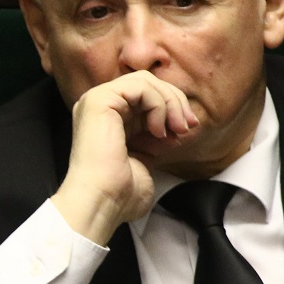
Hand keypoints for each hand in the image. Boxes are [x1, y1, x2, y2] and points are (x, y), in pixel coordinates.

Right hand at [51, 71, 196, 243]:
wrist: (102, 203)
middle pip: (147, 83)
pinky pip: (139, 86)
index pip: (145, 96)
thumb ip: (157, 139)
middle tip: (187, 126)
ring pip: (145, 81)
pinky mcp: (99, 100)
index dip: (171, 108)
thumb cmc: (119, 192)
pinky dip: (157, 104)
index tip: (187, 130)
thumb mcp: (146, 158)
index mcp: (107, 118)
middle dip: (175, 102)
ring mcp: (96, 101)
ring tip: (177, 128)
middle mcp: (99, 106)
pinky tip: (157, 130)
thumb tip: (176, 127)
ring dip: (169, 102)